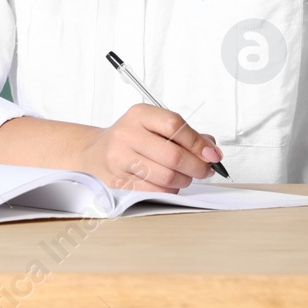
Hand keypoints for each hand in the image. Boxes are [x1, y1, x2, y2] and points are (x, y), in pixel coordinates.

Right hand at [76, 103, 223, 191]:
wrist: (94, 153)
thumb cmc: (130, 139)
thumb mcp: (153, 125)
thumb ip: (184, 134)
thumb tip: (211, 149)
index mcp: (138, 115)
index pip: (174, 125)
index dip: (198, 142)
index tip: (212, 154)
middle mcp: (126, 135)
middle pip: (173, 155)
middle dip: (196, 167)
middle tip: (204, 170)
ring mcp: (120, 160)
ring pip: (166, 177)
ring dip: (184, 181)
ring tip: (184, 176)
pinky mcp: (118, 182)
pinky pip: (155, 192)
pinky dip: (169, 191)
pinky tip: (169, 185)